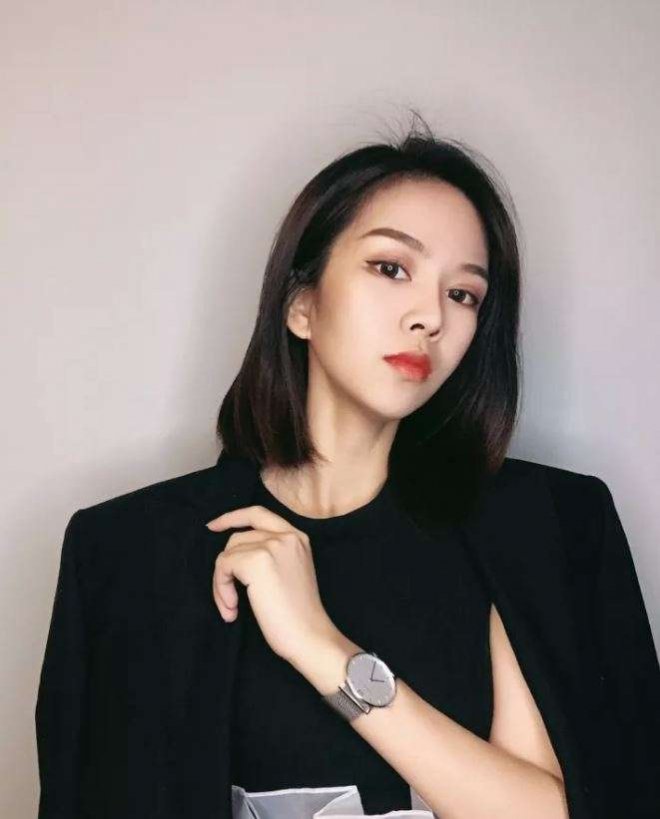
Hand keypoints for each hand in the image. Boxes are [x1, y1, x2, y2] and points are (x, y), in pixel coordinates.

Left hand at [205, 505, 340, 666]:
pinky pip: (223, 567)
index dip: (232, 517)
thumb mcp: (290, 572)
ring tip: (231, 608)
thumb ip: (270, 554)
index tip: (213, 526)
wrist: (309, 635)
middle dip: (225, 566)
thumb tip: (233, 554)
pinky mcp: (257, 561)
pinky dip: (221, 589)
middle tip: (226, 597)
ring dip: (221, 583)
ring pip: (227, 554)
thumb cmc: (297, 615)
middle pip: (237, 537)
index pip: (258, 513)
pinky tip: (233, 609)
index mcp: (297, 537)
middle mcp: (286, 535)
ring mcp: (272, 546)